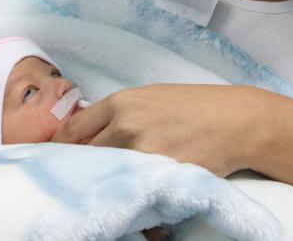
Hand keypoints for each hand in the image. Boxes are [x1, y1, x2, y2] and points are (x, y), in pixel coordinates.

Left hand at [50, 84, 267, 176]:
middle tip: (76, 179)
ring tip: (108, 187)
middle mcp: (126, 126)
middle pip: (82, 156)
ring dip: (103, 183)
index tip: (55, 159)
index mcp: (122, 103)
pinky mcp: (159, 175)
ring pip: (104, 175)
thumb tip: (90, 134)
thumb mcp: (153, 98)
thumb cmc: (197, 106)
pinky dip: (129, 195)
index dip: (60, 148)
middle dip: (78, 168)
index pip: (71, 130)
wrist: (237, 120)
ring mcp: (142, 153)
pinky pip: (131, 190)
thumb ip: (120, 114)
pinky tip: (132, 196)